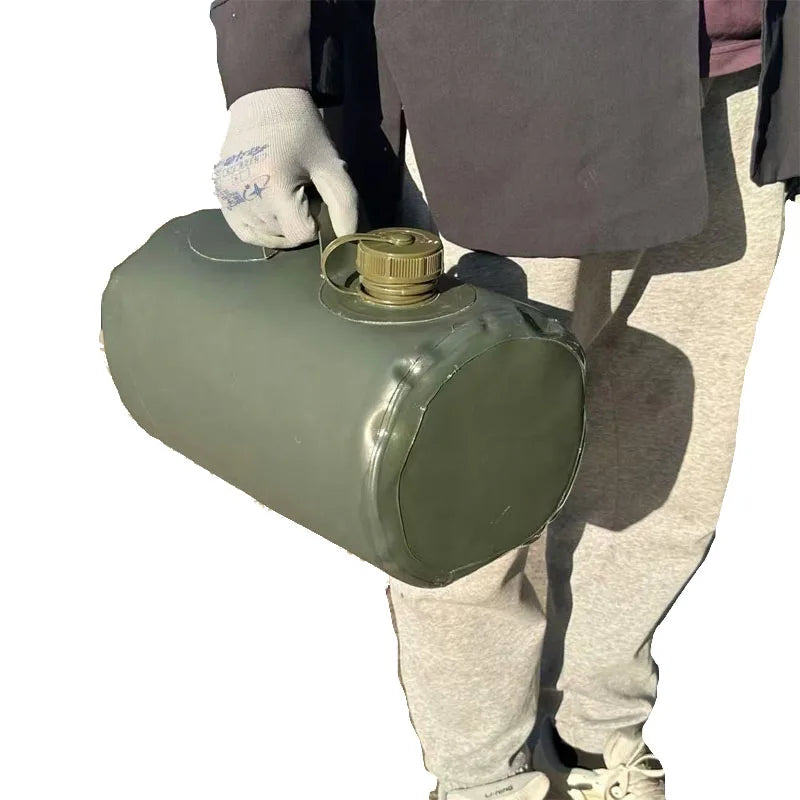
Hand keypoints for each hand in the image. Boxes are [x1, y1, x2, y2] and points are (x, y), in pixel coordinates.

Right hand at [213, 88, 357, 247]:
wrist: (264, 100)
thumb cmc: (301, 130)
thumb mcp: (330, 164)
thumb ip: (344, 204)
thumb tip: (348, 240)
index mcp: (273, 187)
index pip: (299, 234)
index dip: (314, 222)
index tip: (314, 197)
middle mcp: (245, 196)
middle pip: (282, 236)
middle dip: (297, 221)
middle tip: (299, 190)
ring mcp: (228, 198)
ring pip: (264, 237)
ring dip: (280, 226)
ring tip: (283, 195)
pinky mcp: (220, 196)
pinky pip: (244, 231)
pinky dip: (261, 230)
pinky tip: (270, 212)